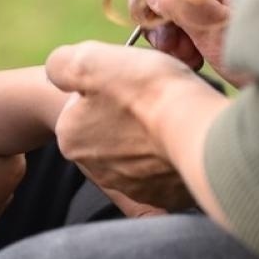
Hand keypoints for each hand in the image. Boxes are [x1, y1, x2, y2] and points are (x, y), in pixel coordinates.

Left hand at [46, 42, 214, 211]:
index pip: (84, 104)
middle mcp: (95, 168)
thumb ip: (61, 65)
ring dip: (150, 137)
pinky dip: (173, 156)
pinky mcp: (165, 197)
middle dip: (127, 114)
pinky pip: (165, 171)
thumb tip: (57, 71)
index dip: (108, 86)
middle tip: (152, 96)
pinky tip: (184, 138)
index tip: (129, 81)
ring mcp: (132, 187)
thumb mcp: (90, 61)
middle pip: (110, 129)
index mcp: (71, 136)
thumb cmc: (146, 90)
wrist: (201, 130)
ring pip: (137, 152)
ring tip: (172, 116)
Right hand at [125, 0, 249, 85]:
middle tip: (164, 46)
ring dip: (169, 33)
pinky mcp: (225, 26)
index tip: (140, 9)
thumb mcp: (218, 32)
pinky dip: (184, 43)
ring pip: (176, 6)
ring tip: (184, 59)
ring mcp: (225, 2)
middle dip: (157, 12)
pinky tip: (194, 63)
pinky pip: (190, 26)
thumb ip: (181, 3)